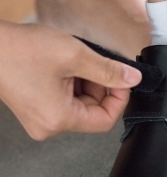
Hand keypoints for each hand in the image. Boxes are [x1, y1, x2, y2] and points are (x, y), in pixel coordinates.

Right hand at [0, 22, 141, 139]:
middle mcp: (48, 126)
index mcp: (59, 119)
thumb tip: (133, 79)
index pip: (104, 121)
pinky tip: (64, 65)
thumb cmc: (22, 50)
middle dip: (100, 86)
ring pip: (79, 104)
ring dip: (86, 82)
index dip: (119, 99)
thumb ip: (108, 70)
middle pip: (92, 112)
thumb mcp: (75, 56)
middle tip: (95, 62)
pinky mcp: (35, 108)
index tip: (123, 79)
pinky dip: (72, 82)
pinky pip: (64, 100)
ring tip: (73, 60)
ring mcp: (40, 119)